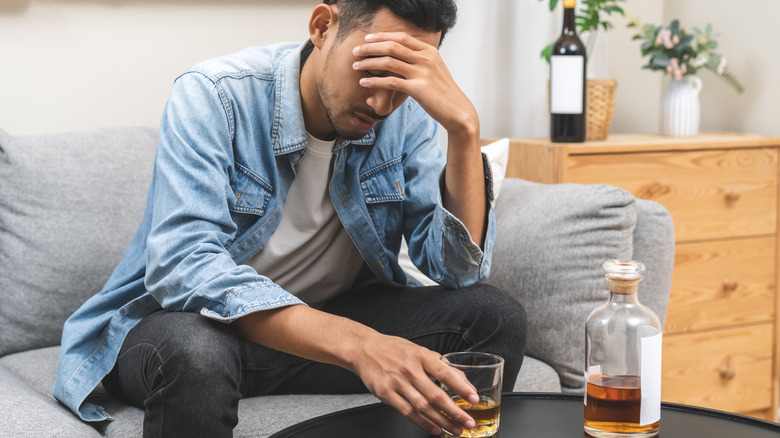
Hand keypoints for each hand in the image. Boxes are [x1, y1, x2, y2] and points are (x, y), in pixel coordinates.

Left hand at [352, 32, 478, 136]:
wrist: (457, 110)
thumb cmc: (443, 92)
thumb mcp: (434, 70)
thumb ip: (420, 60)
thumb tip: (402, 56)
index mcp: (429, 51)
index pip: (402, 37)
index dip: (382, 36)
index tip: (367, 39)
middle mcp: (426, 58)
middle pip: (392, 46)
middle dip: (370, 48)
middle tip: (356, 52)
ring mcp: (423, 73)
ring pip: (389, 62)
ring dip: (369, 63)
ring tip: (356, 67)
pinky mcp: (418, 89)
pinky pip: (390, 82)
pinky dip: (374, 81)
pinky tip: (364, 82)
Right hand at [353, 334, 479, 435]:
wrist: (364, 349)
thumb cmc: (395, 350)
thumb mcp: (420, 351)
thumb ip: (442, 365)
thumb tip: (465, 382)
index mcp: (421, 355)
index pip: (445, 372)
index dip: (461, 387)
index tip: (474, 398)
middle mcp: (410, 369)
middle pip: (436, 394)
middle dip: (455, 411)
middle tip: (468, 422)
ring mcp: (397, 382)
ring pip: (423, 407)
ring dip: (442, 421)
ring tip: (455, 430)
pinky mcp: (386, 394)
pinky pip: (407, 412)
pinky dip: (423, 423)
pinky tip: (435, 429)